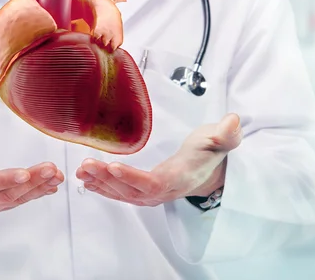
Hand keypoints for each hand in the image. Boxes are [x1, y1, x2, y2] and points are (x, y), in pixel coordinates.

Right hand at [0, 113, 64, 212]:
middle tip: (52, 170)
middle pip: (4, 194)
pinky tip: (51, 185)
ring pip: (14, 198)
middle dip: (29, 184)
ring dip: (37, 188)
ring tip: (57, 176)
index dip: (3, 180)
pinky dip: (34, 192)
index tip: (23, 173)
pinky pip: (16, 198)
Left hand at [76, 114, 241, 206]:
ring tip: (82, 170)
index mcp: (179, 178)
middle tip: (87, 164)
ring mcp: (152, 194)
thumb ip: (225, 134)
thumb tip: (233, 121)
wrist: (209, 171)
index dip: (133, 178)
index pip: (154, 183)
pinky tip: (87, 180)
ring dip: (100, 183)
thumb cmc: (209, 152)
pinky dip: (103, 187)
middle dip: (108, 179)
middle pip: (132, 190)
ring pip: (123, 193)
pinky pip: (121, 193)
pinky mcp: (143, 191)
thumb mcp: (220, 139)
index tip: (114, 167)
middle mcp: (163, 191)